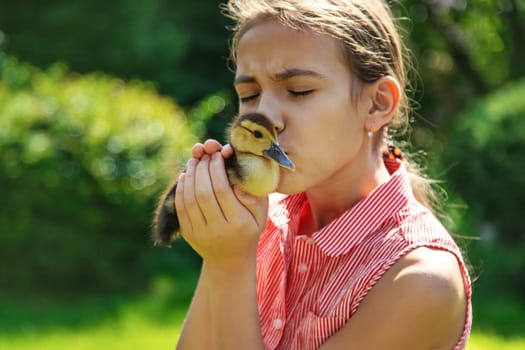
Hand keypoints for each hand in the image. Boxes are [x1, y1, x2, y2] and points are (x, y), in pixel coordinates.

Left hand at [175, 140, 267, 266]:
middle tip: (204, 155)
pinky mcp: (188, 234)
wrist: (231, 260)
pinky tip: (185, 176)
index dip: (217, 169)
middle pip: (204, 192)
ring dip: (190, 176)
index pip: (223, 190)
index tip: (218, 155)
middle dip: (202, 169)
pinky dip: (181, 189)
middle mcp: (218, 229)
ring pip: (190, 199)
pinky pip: (181, 208)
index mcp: (239, 223)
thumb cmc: (249, 229)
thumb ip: (253, 195)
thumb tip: (237, 176)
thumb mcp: (260, 214)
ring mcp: (201, 233)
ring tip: (194, 161)